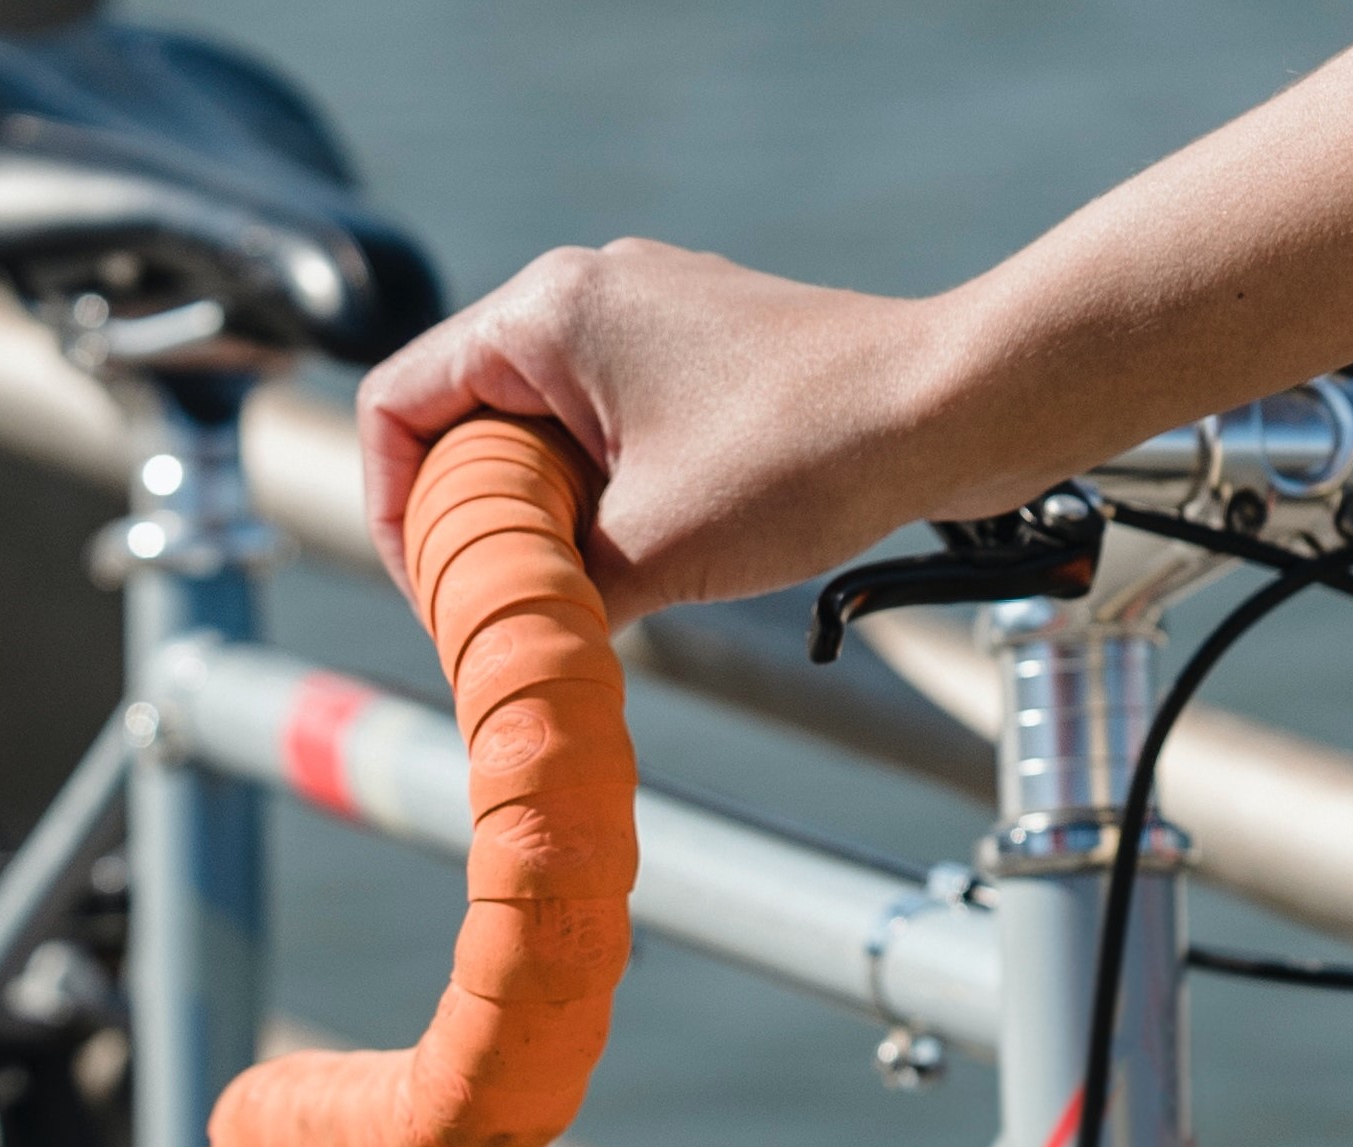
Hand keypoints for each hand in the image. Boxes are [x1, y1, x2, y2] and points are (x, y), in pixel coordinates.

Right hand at [354, 239, 1063, 624]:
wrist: (959, 406)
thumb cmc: (809, 456)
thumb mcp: (653, 551)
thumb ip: (555, 593)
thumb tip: (512, 649)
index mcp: (545, 314)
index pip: (398, 405)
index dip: (393, 512)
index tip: (440, 594)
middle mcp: (587, 291)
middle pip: (465, 413)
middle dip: (473, 519)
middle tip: (509, 603)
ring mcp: (651, 309)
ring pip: (543, 420)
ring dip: (545, 508)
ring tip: (585, 585)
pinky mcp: (704, 341)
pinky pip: (610, 415)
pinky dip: (606, 485)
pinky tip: (650, 550)